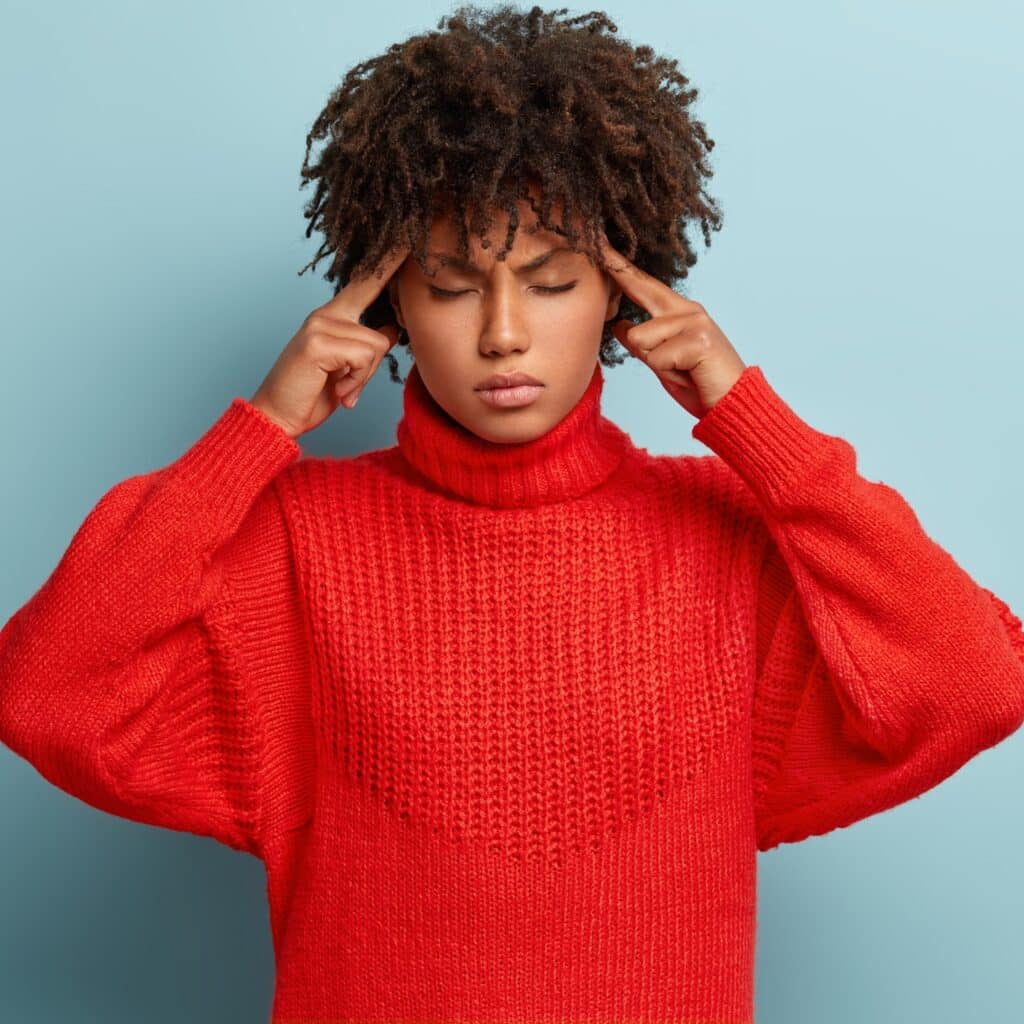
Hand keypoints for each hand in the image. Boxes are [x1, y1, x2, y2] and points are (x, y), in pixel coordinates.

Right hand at [250, 244, 409, 438]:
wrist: (278, 416)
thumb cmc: (310, 395)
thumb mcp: (348, 370)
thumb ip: (367, 347)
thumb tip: (394, 331)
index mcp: (332, 316)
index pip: (366, 284)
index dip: (388, 264)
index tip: (407, 240)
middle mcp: (325, 314)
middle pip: (380, 331)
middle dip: (371, 367)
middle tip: (348, 386)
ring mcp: (320, 324)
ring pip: (375, 346)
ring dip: (363, 378)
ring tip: (340, 388)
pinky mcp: (318, 341)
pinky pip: (364, 357)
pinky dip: (356, 381)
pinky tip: (337, 390)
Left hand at [598, 233, 746, 419]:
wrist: (732, 405)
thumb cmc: (699, 384)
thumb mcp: (662, 362)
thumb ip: (642, 343)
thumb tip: (619, 325)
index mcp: (679, 311)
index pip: (642, 284)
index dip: (618, 265)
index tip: (598, 242)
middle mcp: (688, 309)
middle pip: (640, 292)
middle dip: (622, 278)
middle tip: (611, 264)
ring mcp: (694, 321)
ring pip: (640, 337)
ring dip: (655, 362)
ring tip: (680, 371)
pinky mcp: (698, 339)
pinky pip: (656, 357)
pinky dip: (667, 373)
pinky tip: (689, 374)